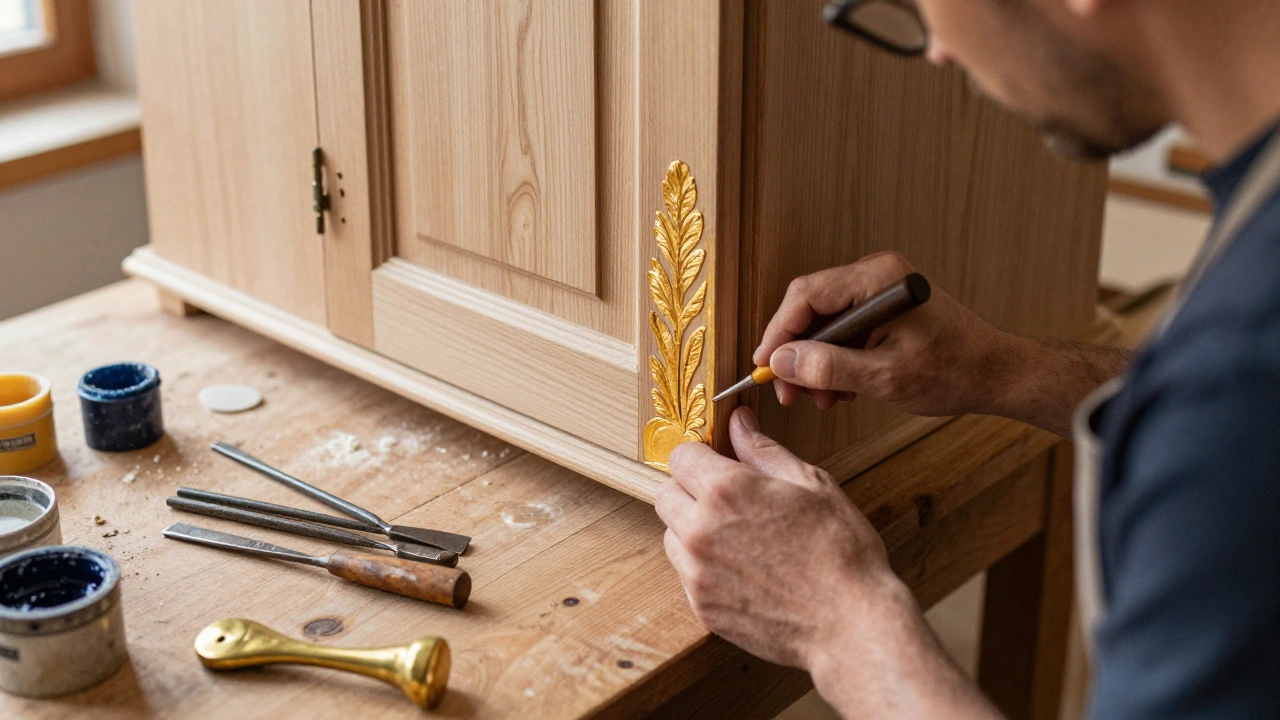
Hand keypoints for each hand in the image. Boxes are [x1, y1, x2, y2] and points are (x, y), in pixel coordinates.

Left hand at [655, 406, 908, 669]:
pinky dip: (704, 567)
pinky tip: (745, 569)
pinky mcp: (701, 606)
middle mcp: (700, 530)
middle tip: (729, 500)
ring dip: (693, 529)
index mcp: (726, 491)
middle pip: (665, 494)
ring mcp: (696, 573)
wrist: (850, 624)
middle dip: (690, 490)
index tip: (719, 463)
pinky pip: (686, 574)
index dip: (701, 456)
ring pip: (671, 535)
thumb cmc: (841, 551)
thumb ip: (763, 450)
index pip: (680, 456)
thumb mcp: (811, 484)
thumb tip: (738, 421)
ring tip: (740, 538)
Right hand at [754, 252, 1023, 414]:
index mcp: (877, 280)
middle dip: (796, 353)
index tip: (764, 367)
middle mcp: (876, 275)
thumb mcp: (884, 378)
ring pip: (825, 321)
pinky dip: (835, 358)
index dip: (778, 333)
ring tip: (822, 398)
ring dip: (816, 361)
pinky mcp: (884, 308)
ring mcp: (880, 290)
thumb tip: (781, 363)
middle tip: (790, 393)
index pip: (806, 296)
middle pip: (811, 307)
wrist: (996, 374)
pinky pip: (844, 328)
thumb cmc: (953, 372)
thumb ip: (828, 368)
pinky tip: (841, 388)